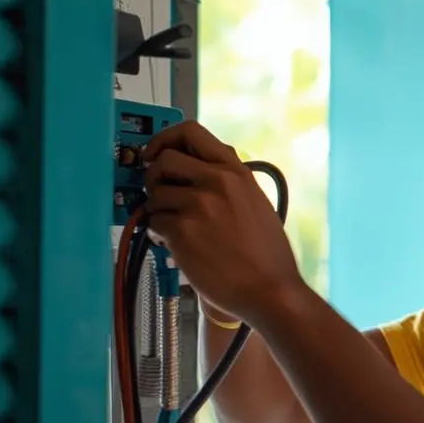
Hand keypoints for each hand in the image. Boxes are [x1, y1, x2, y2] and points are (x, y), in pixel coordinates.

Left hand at [142, 121, 303, 323]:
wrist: (270, 290)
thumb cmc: (267, 256)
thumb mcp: (256, 203)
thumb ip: (229, 182)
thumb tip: (199, 170)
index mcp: (236, 172)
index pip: (190, 132)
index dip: (164, 139)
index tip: (156, 152)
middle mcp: (217, 182)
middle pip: (163, 160)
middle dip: (154, 177)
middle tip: (160, 194)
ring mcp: (198, 206)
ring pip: (154, 194)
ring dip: (157, 211)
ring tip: (174, 228)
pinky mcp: (183, 231)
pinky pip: (153, 222)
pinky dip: (158, 234)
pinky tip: (176, 246)